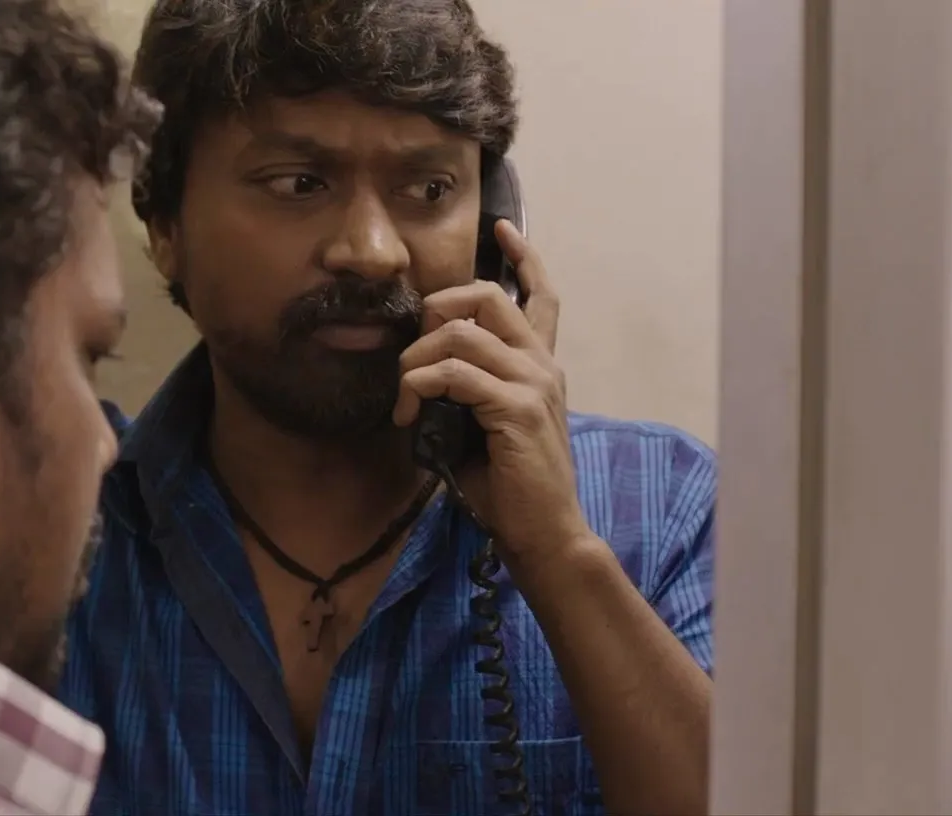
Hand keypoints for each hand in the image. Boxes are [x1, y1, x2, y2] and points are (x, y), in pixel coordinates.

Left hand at [393, 219, 592, 563]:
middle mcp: (542, 364)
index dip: (524, 257)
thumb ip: (467, 391)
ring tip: (406, 397)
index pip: (542, 295)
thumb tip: (423, 374)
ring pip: (461, 332)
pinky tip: (412, 412)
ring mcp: (533, 383)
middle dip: (436, 311)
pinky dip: (421, 385)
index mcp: (541, 366)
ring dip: (417, 359)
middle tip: (413, 354)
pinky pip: (454, 372)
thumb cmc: (511, 489)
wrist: (545, 534)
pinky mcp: (517, 408)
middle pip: (485, 297)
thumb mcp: (485, 427)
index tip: (503, 228)